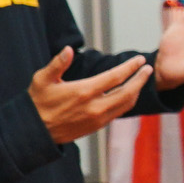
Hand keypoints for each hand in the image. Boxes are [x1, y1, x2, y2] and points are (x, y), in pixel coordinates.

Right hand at [29, 47, 152, 143]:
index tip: (140, 60)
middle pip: (127, 92)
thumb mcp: (42, 79)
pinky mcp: (97, 126)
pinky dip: (127, 102)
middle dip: (140, 79)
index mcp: (83, 92)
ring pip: (126, 104)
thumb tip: (68, 50)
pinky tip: (128, 94)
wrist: (35, 132)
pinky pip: (118, 113)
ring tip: (141, 79)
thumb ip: (57, 64)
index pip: (115, 77)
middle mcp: (94, 107)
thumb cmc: (38, 102)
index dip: (130, 67)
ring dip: (136, 91)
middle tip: (147, 69)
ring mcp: (97, 119)